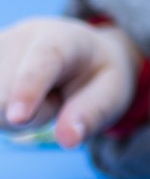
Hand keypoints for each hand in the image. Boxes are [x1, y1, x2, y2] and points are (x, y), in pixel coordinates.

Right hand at [0, 16, 142, 147]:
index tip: (18, 118)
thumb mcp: (110, 92)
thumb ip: (92, 114)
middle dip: (32, 116)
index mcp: (60, 39)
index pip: (41, 63)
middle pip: (7, 98)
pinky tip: (17, 99)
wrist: (79, 52)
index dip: (28, 91)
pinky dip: (2, 115)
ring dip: (13, 117)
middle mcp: (19, 39)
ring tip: (38, 97)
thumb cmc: (95, 75)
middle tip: (55, 99)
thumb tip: (69, 139)